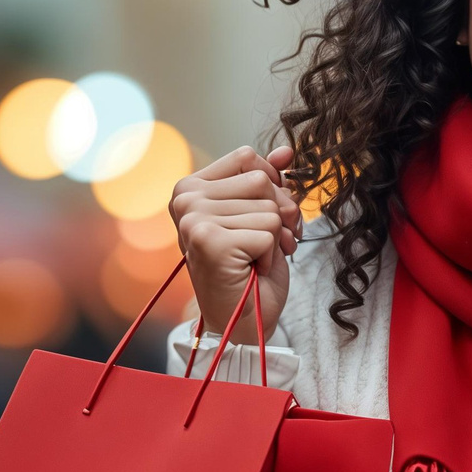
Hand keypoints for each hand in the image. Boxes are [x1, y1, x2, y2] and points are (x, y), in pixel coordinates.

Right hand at [170, 145, 300, 342]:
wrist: (243, 319)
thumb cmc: (250, 267)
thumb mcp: (261, 214)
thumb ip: (268, 180)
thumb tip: (286, 152)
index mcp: (190, 187)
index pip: (247, 157)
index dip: (270, 184)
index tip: (262, 213)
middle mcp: (185, 200)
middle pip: (261, 181)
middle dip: (279, 215)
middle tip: (266, 244)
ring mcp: (194, 220)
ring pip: (269, 209)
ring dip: (275, 239)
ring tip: (256, 258)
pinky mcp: (210, 242)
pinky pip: (269, 233)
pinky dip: (271, 255)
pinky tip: (252, 269)